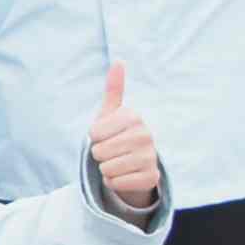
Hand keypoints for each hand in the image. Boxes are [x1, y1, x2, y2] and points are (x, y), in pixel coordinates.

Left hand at [86, 60, 161, 211]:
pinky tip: (124, 175)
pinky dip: (114, 182)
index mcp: (134, 117)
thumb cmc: (117, 134)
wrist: (134, 163)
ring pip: (106, 169)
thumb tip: (119, 61)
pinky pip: (116, 183)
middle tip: (113, 150)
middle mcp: (146, 135)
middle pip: (99, 152)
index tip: (106, 134)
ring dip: (106, 169)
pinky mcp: (151, 178)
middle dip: (99, 154)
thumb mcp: (112, 113)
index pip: (93, 133)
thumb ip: (114, 89)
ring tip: (118, 161)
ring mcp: (151, 157)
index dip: (94, 137)